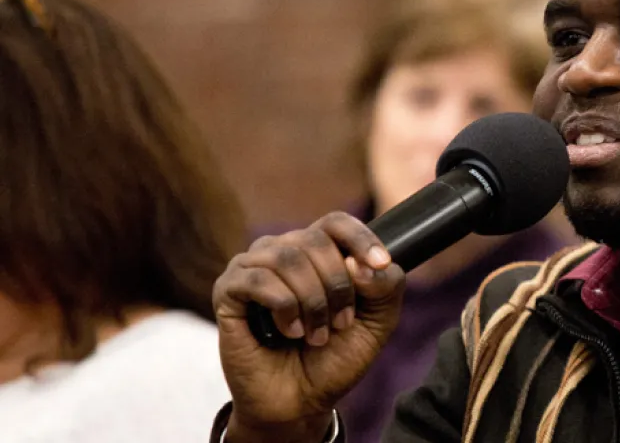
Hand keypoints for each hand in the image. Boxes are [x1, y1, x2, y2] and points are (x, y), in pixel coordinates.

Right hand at [213, 212, 405, 440]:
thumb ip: (385, 287)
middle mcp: (281, 252)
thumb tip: (358, 263)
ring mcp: (251, 269)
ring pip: (286, 257)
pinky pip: (257, 280)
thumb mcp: (377, 322)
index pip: (336, 223)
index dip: (361, 238)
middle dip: (337, 285)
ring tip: (316, 334)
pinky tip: (289, 331)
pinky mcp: (227, 292)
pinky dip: (283, 307)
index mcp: (316, 252)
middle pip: (315, 239)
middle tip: (340, 323)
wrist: (300, 402)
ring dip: (312, 300)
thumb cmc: (334, 358)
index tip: (381, 264)